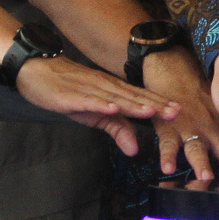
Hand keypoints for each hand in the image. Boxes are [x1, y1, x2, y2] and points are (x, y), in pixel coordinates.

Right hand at [14, 57, 177, 152]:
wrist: (37, 70)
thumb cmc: (68, 91)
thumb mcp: (94, 113)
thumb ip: (116, 128)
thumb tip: (135, 150)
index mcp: (113, 91)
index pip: (140, 99)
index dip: (160, 105)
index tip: (181, 112)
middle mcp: (106, 87)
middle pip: (133, 98)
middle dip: (156, 105)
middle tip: (177, 112)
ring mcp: (89, 90)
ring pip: (115, 98)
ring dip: (134, 105)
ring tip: (152, 111)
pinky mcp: (71, 95)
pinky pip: (88, 100)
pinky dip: (100, 104)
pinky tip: (112, 109)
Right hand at [142, 49, 218, 181]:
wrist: (176, 76)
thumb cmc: (201, 101)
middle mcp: (209, 132)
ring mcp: (189, 131)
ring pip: (197, 149)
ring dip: (201, 162)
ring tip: (205, 175)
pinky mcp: (168, 130)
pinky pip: (167, 145)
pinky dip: (167, 156)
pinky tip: (168, 168)